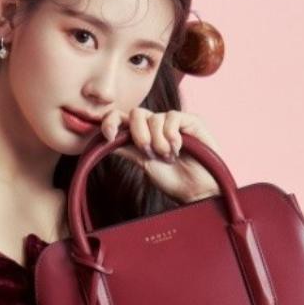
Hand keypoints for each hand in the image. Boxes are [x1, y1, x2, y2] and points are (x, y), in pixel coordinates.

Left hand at [100, 107, 221, 203]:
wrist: (198, 191)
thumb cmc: (175, 180)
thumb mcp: (144, 163)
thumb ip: (126, 149)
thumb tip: (104, 140)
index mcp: (143, 134)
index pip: (122, 118)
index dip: (111, 121)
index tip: (108, 135)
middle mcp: (157, 126)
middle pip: (136, 113)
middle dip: (138, 134)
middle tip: (149, 153)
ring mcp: (174, 122)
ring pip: (154, 117)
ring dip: (158, 141)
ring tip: (169, 157)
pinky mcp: (191, 121)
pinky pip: (172, 117)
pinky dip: (171, 135)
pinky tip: (177, 149)